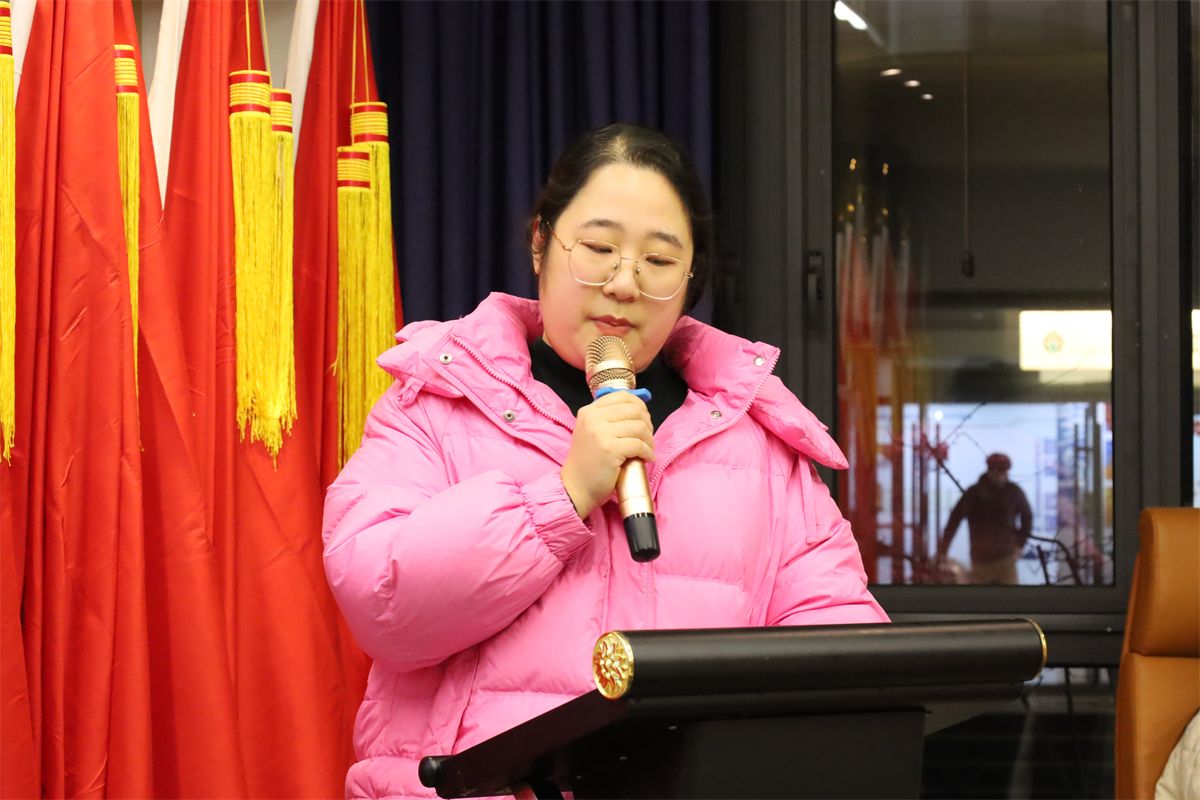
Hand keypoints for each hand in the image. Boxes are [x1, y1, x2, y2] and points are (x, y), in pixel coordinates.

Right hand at [561, 391, 654, 518]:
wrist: (576, 487)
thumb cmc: (588, 462)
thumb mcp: (592, 432)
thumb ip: (609, 419)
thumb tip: (640, 410)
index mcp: (589, 411)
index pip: (622, 396)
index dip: (639, 405)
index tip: (644, 419)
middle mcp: (593, 418)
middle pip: (634, 410)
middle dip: (647, 423)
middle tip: (647, 437)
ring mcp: (601, 433)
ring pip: (640, 427)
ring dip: (649, 439)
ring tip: (648, 449)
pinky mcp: (610, 449)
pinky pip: (639, 445)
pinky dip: (648, 452)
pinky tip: (647, 458)